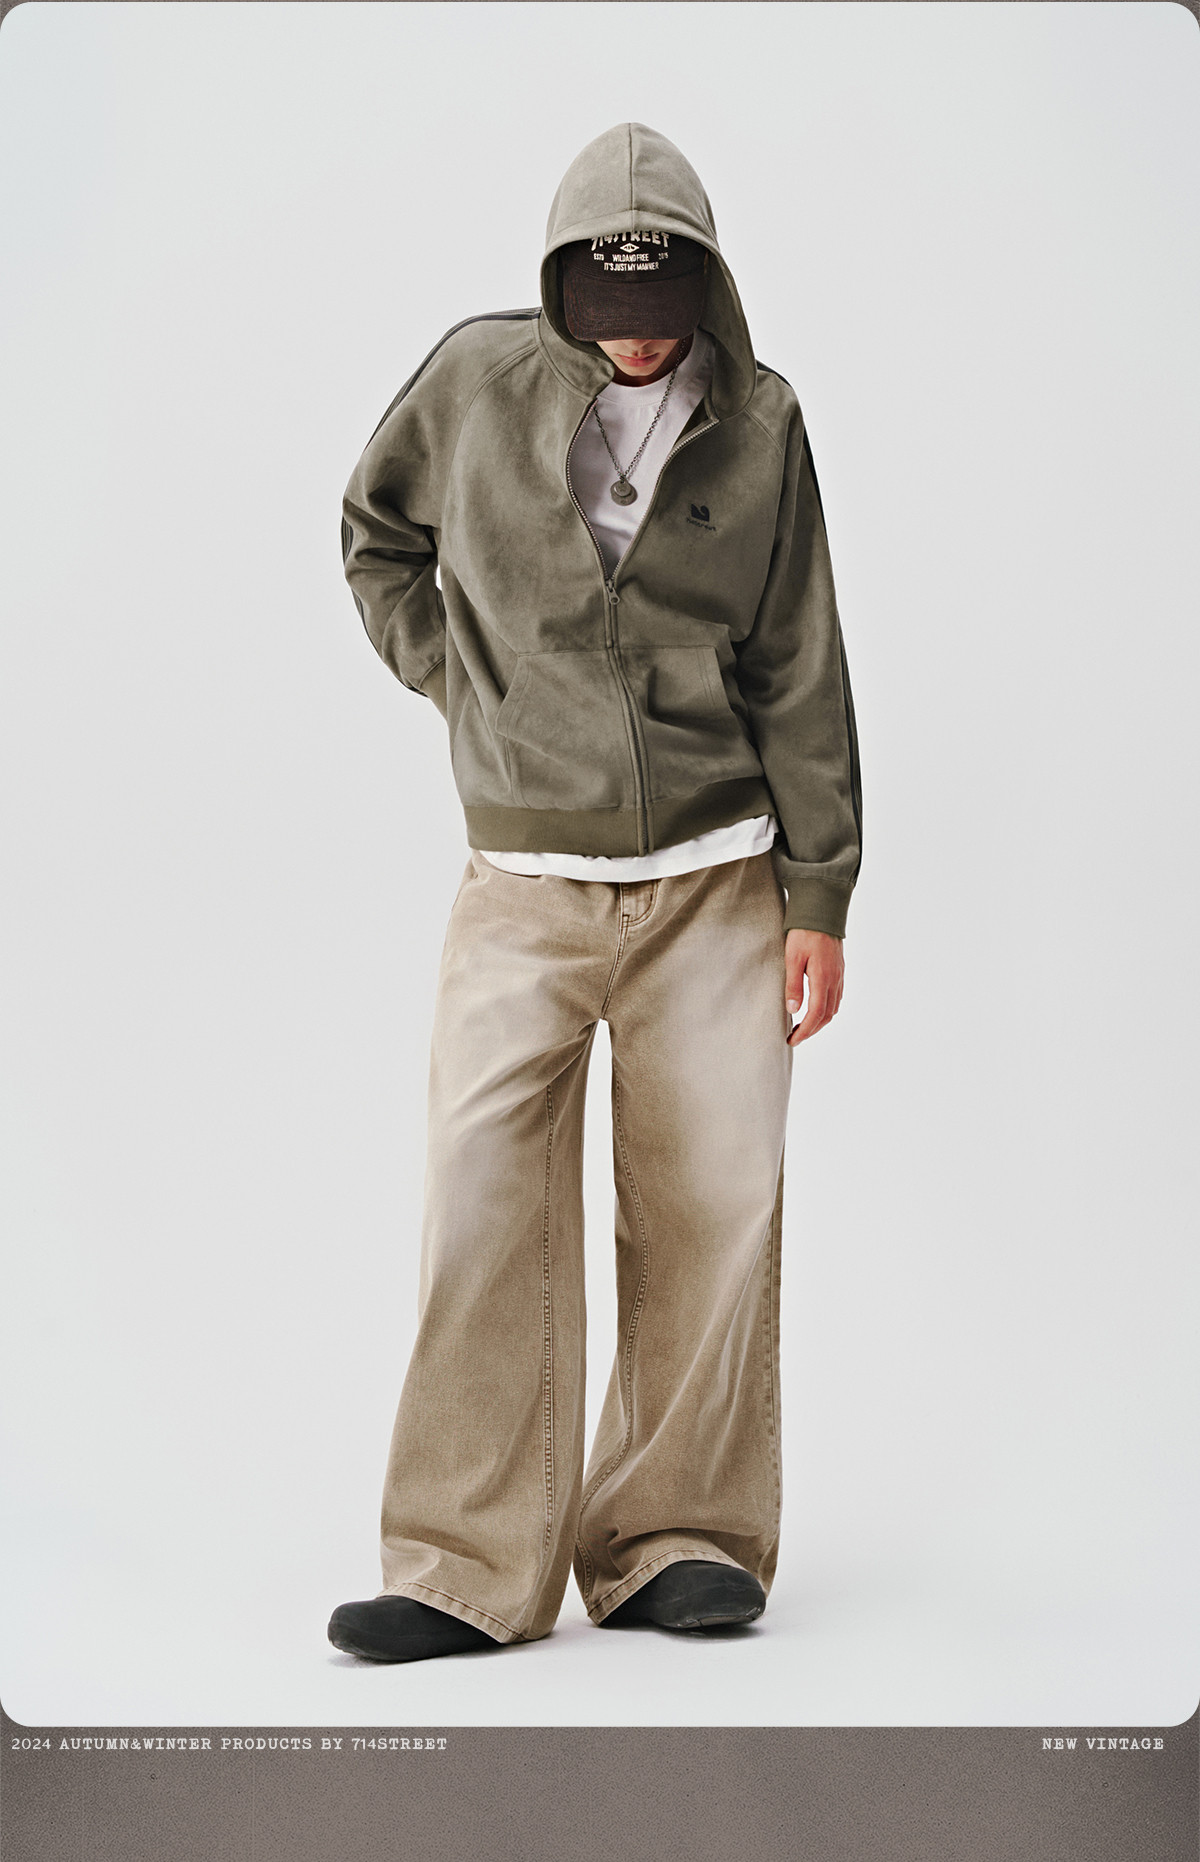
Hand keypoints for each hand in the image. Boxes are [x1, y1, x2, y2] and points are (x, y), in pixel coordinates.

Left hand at [784, 928, 843, 1044]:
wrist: (822, 910)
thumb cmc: (804, 932)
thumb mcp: (792, 958)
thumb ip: (793, 985)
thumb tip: (793, 1010)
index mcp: (823, 978)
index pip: (816, 1013)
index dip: (805, 1030)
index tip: (792, 1039)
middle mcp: (835, 980)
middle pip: (827, 1015)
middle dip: (811, 1030)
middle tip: (794, 1037)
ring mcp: (839, 975)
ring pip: (833, 1008)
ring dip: (819, 1021)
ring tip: (802, 1027)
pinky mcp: (839, 970)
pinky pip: (836, 997)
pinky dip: (826, 1010)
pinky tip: (814, 1009)